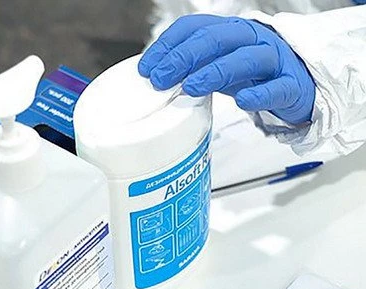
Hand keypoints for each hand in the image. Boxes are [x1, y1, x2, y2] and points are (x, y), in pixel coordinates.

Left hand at [138, 15, 315, 124]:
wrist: (300, 86)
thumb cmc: (254, 75)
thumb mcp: (218, 65)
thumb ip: (191, 68)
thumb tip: (155, 77)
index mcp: (229, 31)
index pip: (194, 27)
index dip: (168, 45)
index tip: (147, 67)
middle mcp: (251, 39)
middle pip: (215, 39)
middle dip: (184, 57)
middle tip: (160, 77)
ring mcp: (273, 60)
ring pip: (244, 58)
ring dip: (215, 71)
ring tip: (192, 86)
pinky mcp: (291, 85)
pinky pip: (276, 87)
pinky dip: (259, 94)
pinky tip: (243, 102)